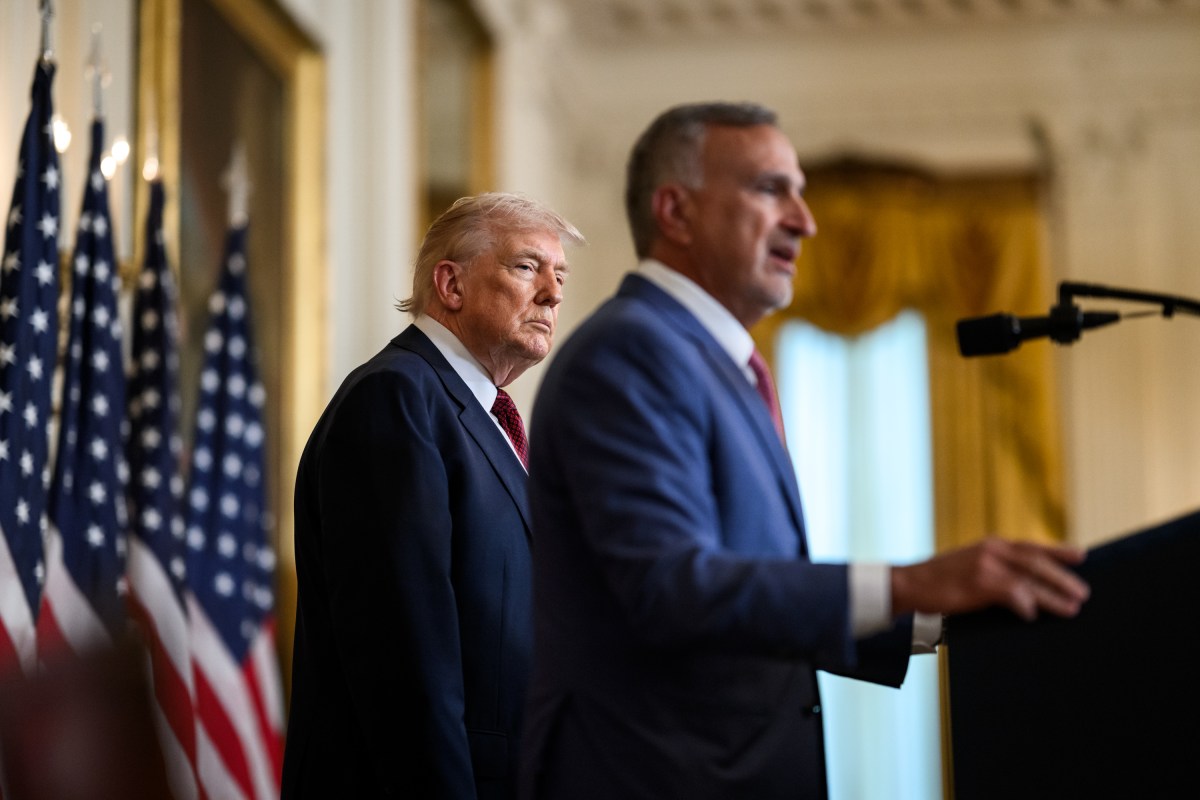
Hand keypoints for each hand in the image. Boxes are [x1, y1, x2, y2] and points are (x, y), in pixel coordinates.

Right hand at [890, 538, 1089, 620]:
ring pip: (1029, 579)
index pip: (1032, 546)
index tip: (1082, 556)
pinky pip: (1011, 592)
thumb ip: (995, 570)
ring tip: (1071, 607)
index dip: (1057, 551)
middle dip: (1062, 577)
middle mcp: (992, 550)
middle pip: (1036, 562)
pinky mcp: (978, 583)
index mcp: (992, 545)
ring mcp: (985, 565)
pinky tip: (1032, 615)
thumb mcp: (970, 566)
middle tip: (1083, 593)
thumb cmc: (939, 581)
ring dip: (1052, 595)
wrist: (909, 584)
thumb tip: (1025, 590)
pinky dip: (1023, 603)